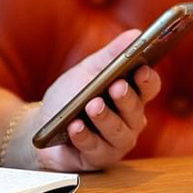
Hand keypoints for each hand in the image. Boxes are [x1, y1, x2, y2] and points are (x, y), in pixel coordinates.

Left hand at [31, 31, 162, 172]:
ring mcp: (116, 142)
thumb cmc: (71, 96)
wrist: (43, 125)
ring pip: (119, 133)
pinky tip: (74, 126)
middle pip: (136, 111)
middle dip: (126, 99)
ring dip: (105, 119)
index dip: (148, 80)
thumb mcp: (89, 70)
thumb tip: (136, 33)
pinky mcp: (98, 159)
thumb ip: (112, 54)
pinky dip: (84, 137)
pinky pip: (95, 150)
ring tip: (92, 105)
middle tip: (116, 86)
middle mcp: (130, 121)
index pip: (149, 87)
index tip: (141, 69)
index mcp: (132, 95)